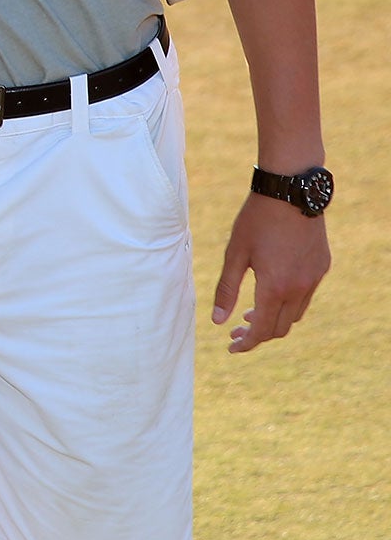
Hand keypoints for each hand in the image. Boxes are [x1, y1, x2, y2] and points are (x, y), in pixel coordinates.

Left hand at [211, 192, 330, 351]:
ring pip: (294, 315)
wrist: (290, 192)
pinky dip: (287, 304)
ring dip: (273, 320)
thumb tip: (218, 321)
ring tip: (249, 314)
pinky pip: (305, 296)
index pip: (261, 330)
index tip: (231, 347)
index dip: (246, 343)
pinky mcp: (321, 268)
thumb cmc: (256, 219)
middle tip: (235, 332)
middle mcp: (299, 288)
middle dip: (257, 335)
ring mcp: (314, 279)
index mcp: (275, 287)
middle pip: (279, 327)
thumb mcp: (234, 253)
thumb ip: (226, 288)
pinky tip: (271, 293)